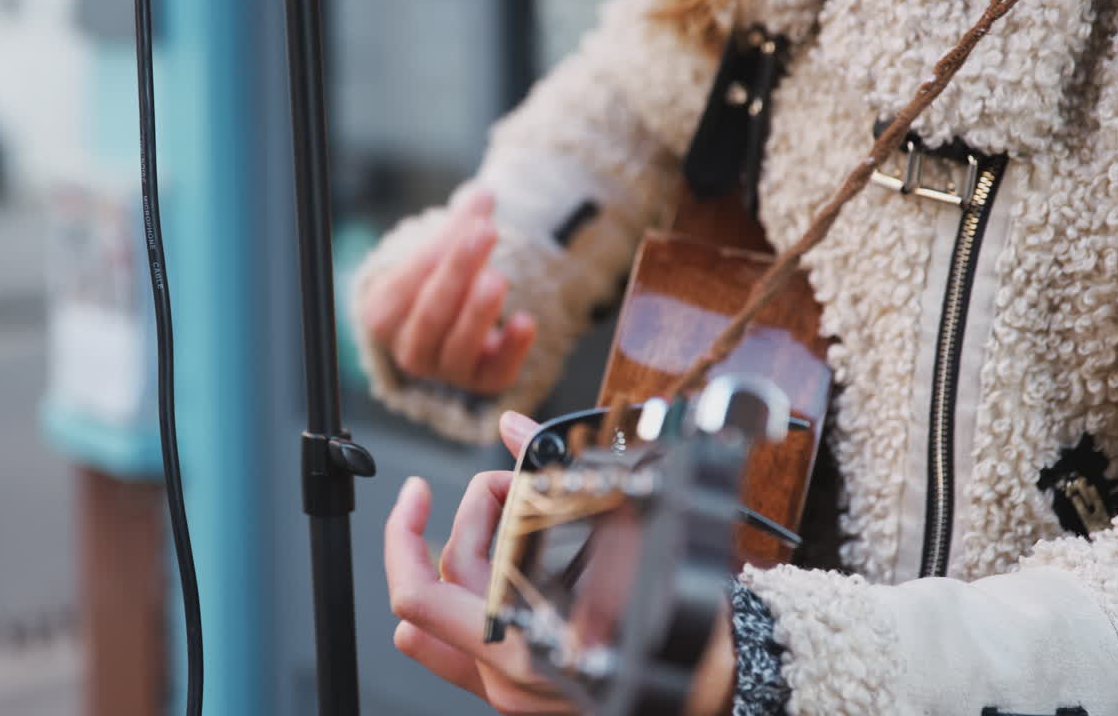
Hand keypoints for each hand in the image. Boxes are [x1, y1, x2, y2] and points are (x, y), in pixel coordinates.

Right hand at [363, 189, 536, 394]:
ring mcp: (445, 372)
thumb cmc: (436, 285)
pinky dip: (512, 349)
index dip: (441, 250)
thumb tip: (483, 195)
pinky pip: (497, 372)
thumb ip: (459, 226)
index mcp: (383, 315)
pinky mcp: (481, 383)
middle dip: (460, 270)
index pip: (409, 280)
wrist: (451, 331)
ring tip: (498, 277)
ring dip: (479, 311)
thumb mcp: (440, 254)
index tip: (471, 220)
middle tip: (486, 233)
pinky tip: (526, 321)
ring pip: (459, 344)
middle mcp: (409, 350)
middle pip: (432, 312)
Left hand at [385, 411, 736, 714]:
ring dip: (454, 559)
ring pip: (440, 623)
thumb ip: (565, 478)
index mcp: (519, 647)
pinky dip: (460, 599)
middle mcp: (504, 679)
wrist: (714, 682)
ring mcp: (509, 692)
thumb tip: (513, 428)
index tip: (417, 492)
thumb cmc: (679, 619)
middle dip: (461, 520)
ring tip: (488, 517)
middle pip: (437, 590)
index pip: (420, 595)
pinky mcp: (520, 691)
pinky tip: (478, 568)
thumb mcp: (628, 536)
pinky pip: (459, 649)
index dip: (403, 535)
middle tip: (500, 486)